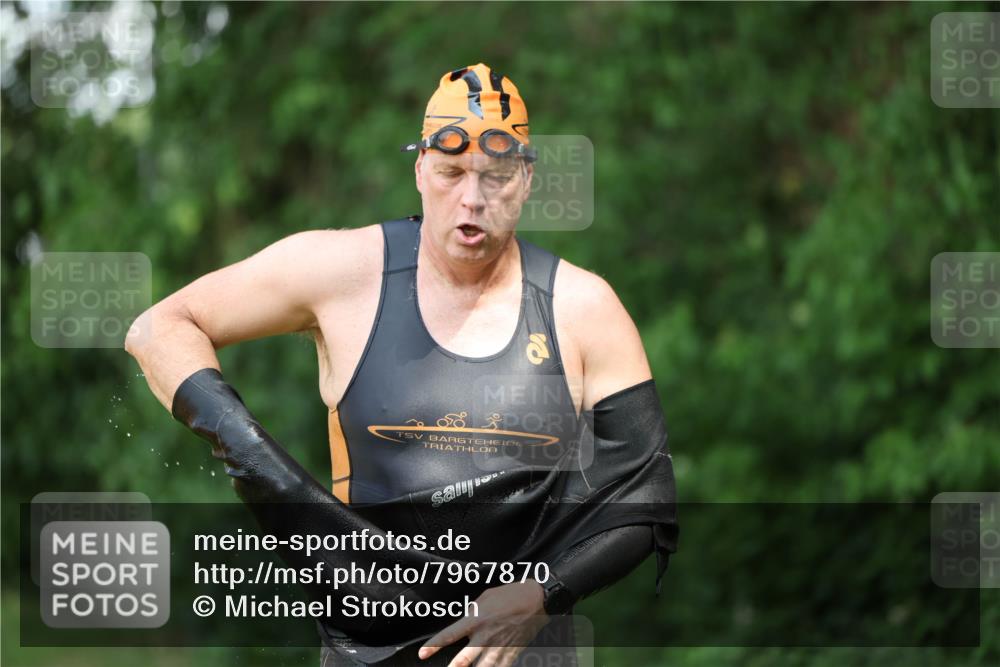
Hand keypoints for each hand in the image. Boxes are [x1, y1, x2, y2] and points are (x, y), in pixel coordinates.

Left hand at [418, 581, 550, 665]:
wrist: (536, 599)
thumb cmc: (510, 594)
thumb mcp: (486, 597)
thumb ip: (473, 610)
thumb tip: (466, 618)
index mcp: (476, 619)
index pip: (450, 635)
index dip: (434, 645)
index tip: (423, 654)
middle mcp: (485, 635)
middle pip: (464, 658)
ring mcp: (499, 645)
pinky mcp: (512, 651)